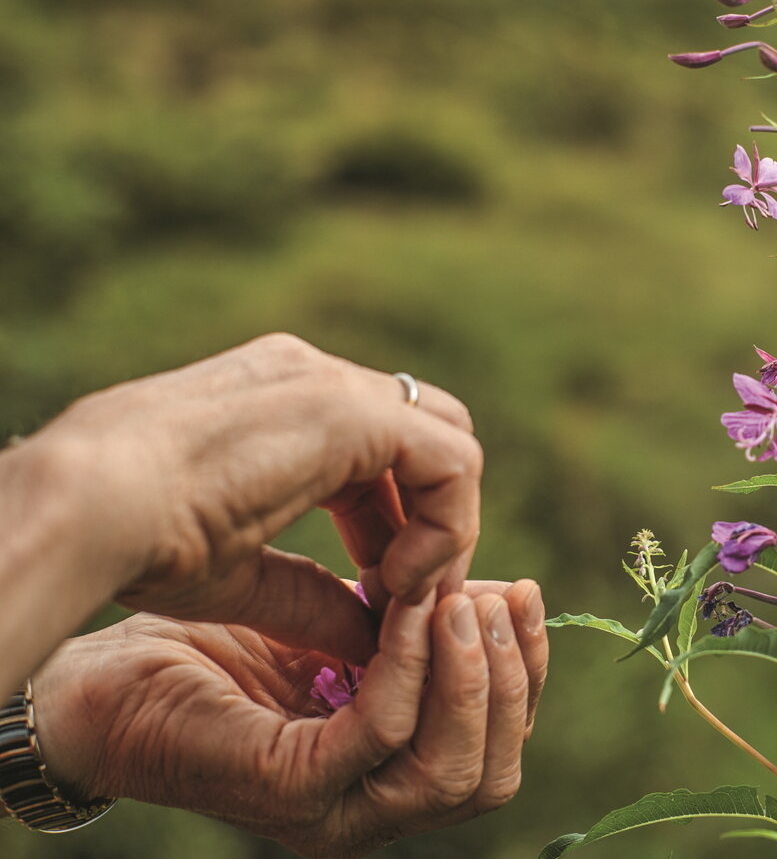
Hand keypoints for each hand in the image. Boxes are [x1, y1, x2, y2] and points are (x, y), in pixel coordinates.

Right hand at [29, 333, 482, 664]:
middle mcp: (312, 378)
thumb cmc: (134, 542)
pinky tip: (396, 579)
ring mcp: (333, 384)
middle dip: (430, 517)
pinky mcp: (354, 409)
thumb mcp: (238, 572)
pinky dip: (445, 526)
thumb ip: (310, 596)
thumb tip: (370, 638)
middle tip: (408, 593)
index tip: (381, 590)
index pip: (381, 446)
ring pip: (448, 441)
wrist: (85, 507)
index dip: (396, 522)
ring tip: (402, 595)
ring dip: (444, 526)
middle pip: (429, 432)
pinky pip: (451, 462)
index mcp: (280, 402)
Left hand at [31, 579, 547, 857]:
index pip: (495, 755)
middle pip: (490, 778)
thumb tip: (492, 594)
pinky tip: (406, 608)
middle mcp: (367, 814)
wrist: (104, 684)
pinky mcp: (288, 792)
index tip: (520, 594)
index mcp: (387, 784)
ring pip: (451, 774)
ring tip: (459, 602)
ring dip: (471, 678)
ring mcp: (330, 814)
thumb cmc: (219, 657)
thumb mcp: (343, 638)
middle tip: (494, 596)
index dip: (525, 677)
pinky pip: (382, 733)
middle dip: (511, 681)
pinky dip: (409, 667)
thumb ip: (411, 635)